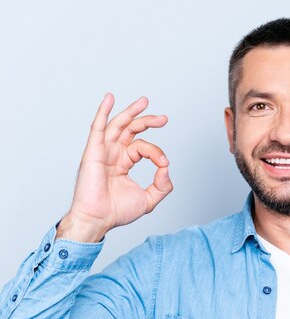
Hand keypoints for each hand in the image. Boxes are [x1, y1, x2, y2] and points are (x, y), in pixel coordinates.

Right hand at [56, 93, 172, 241]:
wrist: (99, 219)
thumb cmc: (117, 212)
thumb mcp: (148, 199)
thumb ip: (162, 185)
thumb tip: (166, 168)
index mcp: (123, 162)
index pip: (143, 147)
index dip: (156, 153)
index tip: (164, 164)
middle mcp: (112, 154)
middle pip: (130, 130)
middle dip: (147, 121)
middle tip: (164, 119)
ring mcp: (102, 151)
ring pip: (117, 125)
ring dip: (131, 112)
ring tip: (145, 101)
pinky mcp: (93, 152)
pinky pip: (98, 128)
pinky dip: (103, 111)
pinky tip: (110, 98)